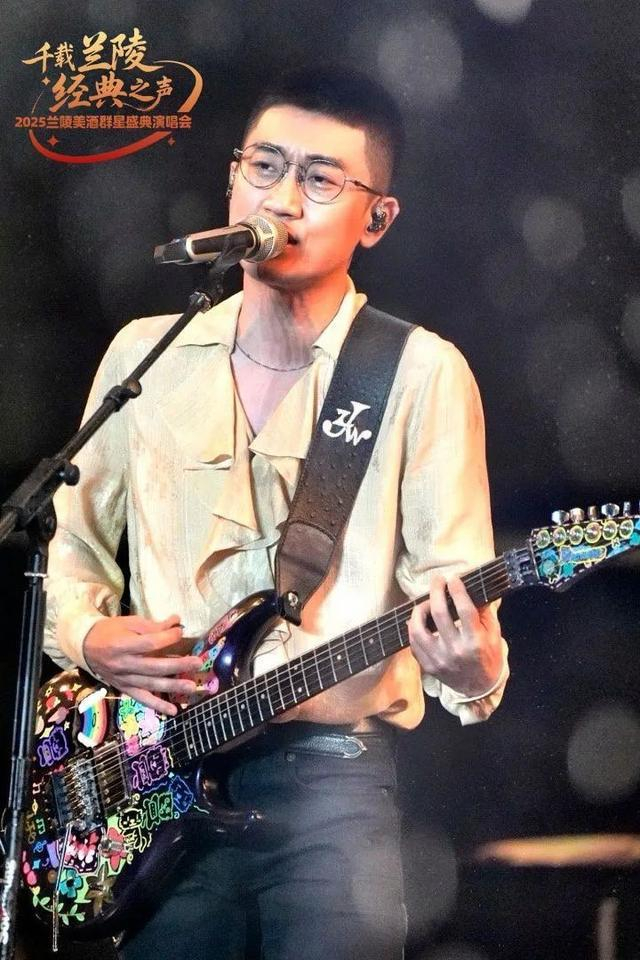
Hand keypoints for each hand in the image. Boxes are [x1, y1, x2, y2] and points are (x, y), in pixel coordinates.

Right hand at [83, 614, 201, 715]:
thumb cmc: (110, 631)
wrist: (85, 646)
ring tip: (191, 686)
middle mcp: (123, 665)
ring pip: (151, 685)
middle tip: (197, 662)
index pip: (149, 644)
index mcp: (122, 645)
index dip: (168, 638)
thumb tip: (177, 622)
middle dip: (178, 665)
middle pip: (154, 667)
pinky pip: (142, 699)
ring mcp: (123, 679)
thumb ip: (152, 625)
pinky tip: (173, 711)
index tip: (180, 631)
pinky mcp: (124, 689)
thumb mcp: (129, 623)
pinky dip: (157, 705)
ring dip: (173, 686)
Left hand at [407, 574, 503, 697]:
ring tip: (426, 603)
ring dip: (419, 610)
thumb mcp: (494, 634)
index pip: (464, 610)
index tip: (453, 578)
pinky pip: (414, 644)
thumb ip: (484, 612)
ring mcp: (439, 659)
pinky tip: (418, 621)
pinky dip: (413, 629)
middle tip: (437, 580)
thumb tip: (474, 588)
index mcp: (475, 641)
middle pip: (439, 614)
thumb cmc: (489, 656)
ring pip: (418, 629)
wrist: (480, 688)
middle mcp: (456, 650)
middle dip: (436, 592)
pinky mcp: (428, 666)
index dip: (457, 591)